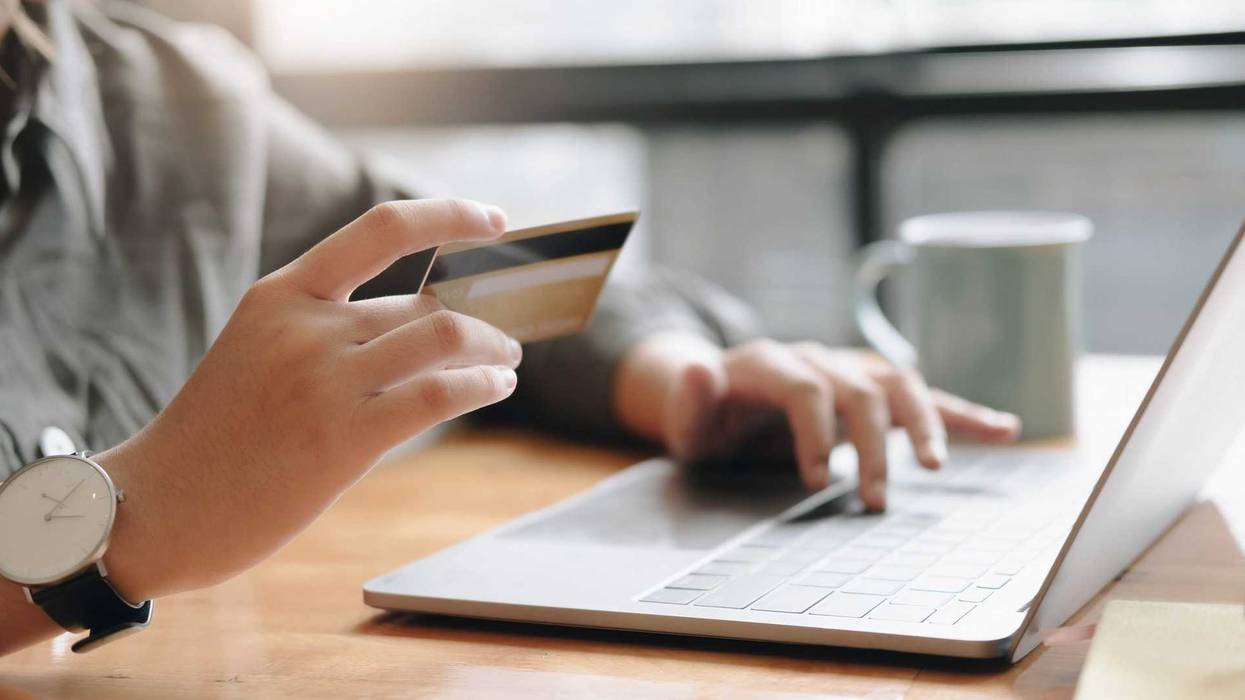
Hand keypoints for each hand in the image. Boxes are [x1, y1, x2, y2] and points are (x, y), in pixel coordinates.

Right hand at [96, 199, 522, 600]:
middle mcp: (306, 326)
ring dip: (494, 349)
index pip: (382, 228)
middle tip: (507, 337)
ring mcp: (325, 380)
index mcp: (282, 294)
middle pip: (427, 304)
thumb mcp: (258, 350)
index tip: (495, 221)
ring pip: (447, 337)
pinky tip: (497, 388)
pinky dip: (485, 385)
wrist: (159, 507)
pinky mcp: (345, 437)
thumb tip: (426, 323)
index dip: (448, 216)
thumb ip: (328, 329)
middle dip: (483, 319)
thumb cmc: (218, 435)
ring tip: (506, 363)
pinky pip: (441, 393)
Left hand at [614, 333, 1020, 509]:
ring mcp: (848, 370)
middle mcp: (816, 359)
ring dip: (925, 423)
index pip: (805, 388)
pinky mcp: (871, 389)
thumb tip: (697, 369)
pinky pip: (921, 394)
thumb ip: (689, 398)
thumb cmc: (704, 417)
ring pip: (898, 384)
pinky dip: (961, 412)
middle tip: (875, 502)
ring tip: (939, 466)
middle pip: (858, 390)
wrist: (719, 394)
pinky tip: (1003, 428)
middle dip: (871, 447)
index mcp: (770, 363)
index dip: (813, 432)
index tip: (814, 482)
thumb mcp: (686, 417)